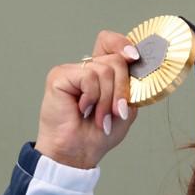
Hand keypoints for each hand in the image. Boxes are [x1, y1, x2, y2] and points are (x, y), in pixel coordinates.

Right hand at [34, 31, 140, 168]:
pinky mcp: (59, 75)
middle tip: (115, 112)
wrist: (78, 151)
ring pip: (104, 70)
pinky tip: (82, 109)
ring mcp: (72, 70)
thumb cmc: (99, 133)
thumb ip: (131, 85)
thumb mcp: (126, 108)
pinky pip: (89, 77)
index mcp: (101, 73)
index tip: (135, 58)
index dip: (123, 44)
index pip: (110, 42)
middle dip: (121, 90)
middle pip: (116, 60)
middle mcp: (86, 68)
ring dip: (107, 100)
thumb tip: (134, 64)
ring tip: (98, 117)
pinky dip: (92, 97)